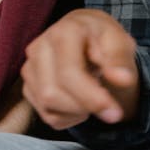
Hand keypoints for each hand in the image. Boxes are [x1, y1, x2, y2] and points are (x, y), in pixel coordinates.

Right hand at [21, 9, 139, 129]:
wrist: (85, 36)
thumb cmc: (103, 39)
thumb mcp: (120, 42)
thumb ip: (121, 60)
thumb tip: (122, 79)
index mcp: (63, 32)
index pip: (68, 72)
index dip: (90, 97)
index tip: (114, 112)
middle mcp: (39, 48)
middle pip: (52, 94)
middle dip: (84, 106)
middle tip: (110, 105)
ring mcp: (29, 68)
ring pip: (48, 106)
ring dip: (77, 111)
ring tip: (93, 95)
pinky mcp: (27, 86)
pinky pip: (48, 115)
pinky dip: (70, 117)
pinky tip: (80, 100)